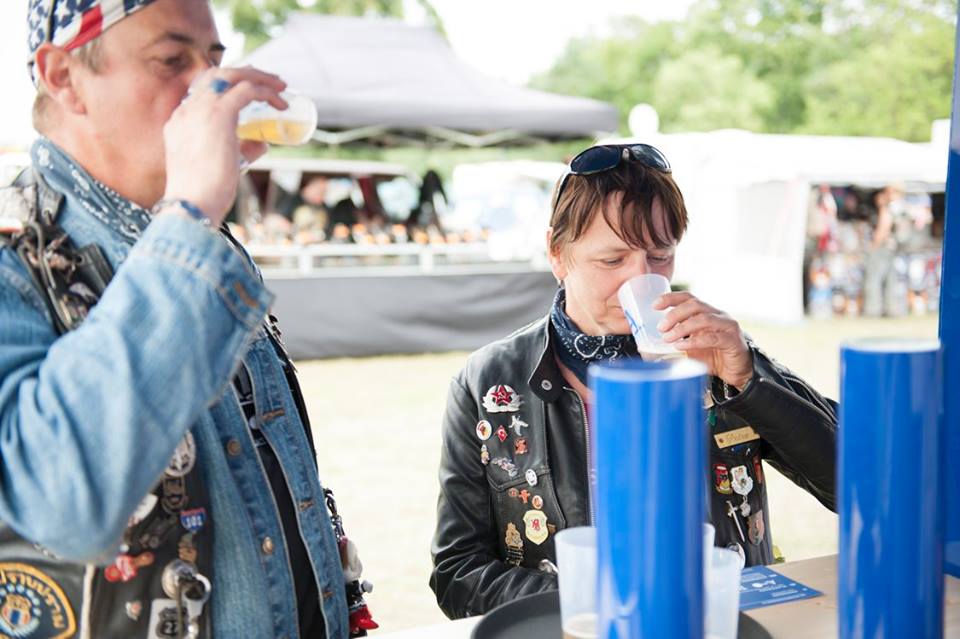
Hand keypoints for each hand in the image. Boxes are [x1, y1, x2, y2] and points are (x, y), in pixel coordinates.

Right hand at [161, 67, 286, 225]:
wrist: (192, 205)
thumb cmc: (204, 195)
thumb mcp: (220, 165)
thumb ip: (240, 150)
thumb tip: (262, 144)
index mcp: (180, 122)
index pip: (202, 90)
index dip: (227, 85)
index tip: (249, 90)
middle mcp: (187, 111)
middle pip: (215, 75)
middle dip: (245, 73)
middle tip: (271, 82)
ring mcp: (201, 110)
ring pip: (231, 75)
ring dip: (259, 77)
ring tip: (282, 87)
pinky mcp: (219, 115)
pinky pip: (246, 90)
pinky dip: (265, 91)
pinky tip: (280, 102)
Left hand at [654, 292, 753, 388]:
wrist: (736, 372)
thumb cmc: (713, 356)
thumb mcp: (690, 346)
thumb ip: (675, 341)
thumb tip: (649, 347)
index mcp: (706, 312)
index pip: (688, 298)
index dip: (671, 298)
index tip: (655, 305)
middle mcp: (717, 315)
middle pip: (694, 305)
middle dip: (674, 314)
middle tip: (661, 327)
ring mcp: (727, 326)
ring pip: (703, 319)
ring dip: (682, 327)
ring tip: (668, 337)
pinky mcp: (732, 340)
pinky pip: (712, 337)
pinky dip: (694, 341)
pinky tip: (681, 346)